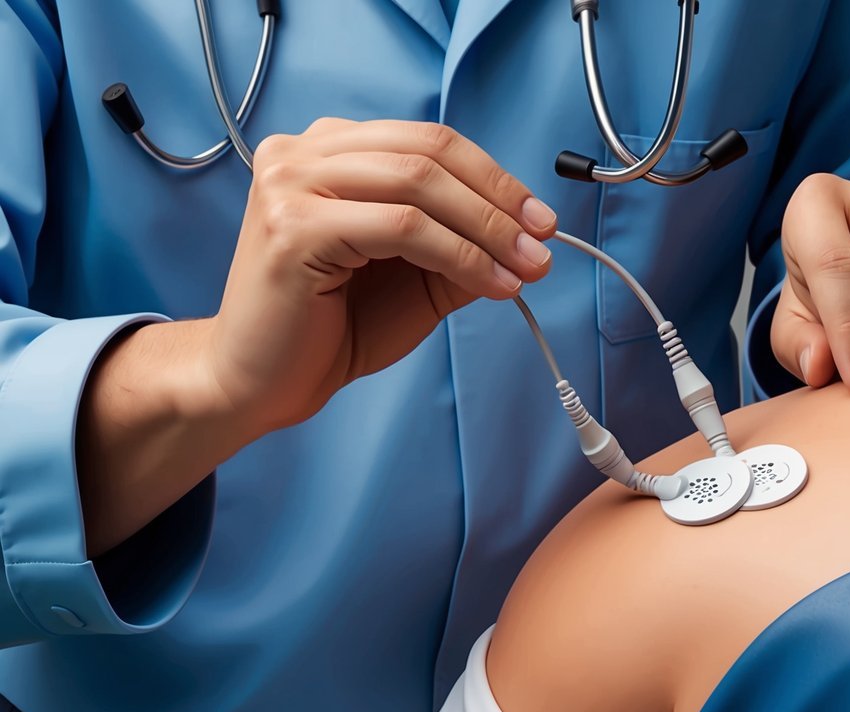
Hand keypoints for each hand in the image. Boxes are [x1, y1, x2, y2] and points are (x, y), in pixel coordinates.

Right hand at [202, 117, 558, 432]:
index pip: (429, 142)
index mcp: (329, 149)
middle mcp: (301, 152)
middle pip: (429, 153)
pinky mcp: (294, 226)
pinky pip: (402, 229)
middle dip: (499, 202)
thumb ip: (460, 244)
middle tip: (543, 243)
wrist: (258, 383)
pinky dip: (460, 255)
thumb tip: (528, 235)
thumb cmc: (328, 327)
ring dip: (488, 229)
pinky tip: (490, 283)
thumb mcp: (414, 277)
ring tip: (526, 267)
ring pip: (419, 185)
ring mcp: (290, 183)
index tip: (541, 219)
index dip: (495, 177)